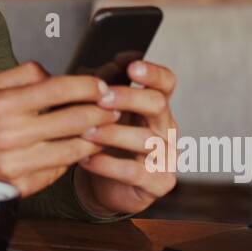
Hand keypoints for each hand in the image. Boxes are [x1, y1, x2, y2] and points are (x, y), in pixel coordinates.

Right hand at [0, 61, 119, 214]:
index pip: (59, 88)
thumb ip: (22, 75)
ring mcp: (19, 163)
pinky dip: (73, 158)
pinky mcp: (23, 185)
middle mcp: (12, 134)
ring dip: (96, 137)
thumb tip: (55, 74)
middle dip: (103, 111)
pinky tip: (78, 149)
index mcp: (4, 104)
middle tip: (114, 107)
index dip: (88, 85)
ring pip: (75, 148)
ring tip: (104, 129)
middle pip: (76, 119)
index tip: (101, 86)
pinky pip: (60, 169)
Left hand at [75, 59, 177, 216]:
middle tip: (101, 98)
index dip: (152, 72)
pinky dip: (107, 165)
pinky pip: (133, 172)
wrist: (102, 185)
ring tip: (85, 131)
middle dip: (128, 98)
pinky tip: (86, 159)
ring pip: (146, 139)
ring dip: (112, 133)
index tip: (130, 66)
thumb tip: (102, 64)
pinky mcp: (158, 182)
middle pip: (158, 104)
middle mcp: (166, 128)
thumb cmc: (105, 141)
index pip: (166, 82)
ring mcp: (166, 156)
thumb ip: (102, 87)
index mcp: (156, 105)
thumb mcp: (101, 110)